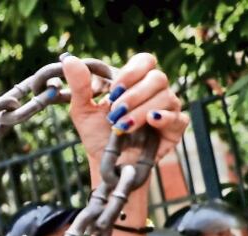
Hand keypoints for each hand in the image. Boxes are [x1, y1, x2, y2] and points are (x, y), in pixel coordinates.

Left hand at [62, 53, 187, 164]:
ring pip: (166, 97)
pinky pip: (179, 118)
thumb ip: (79, 86)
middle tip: (115, 112)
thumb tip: (69, 59)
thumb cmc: (96, 135)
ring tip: (121, 126)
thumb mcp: (82, 111)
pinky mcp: (174, 130)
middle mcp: (154, 92)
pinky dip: (165, 118)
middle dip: (134, 94)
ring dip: (140, 111)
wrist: (105, 164)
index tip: (113, 90)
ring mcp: (166, 110)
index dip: (131, 72)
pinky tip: (151, 120)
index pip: (145, 61)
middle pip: (158, 77)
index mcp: (135, 83)